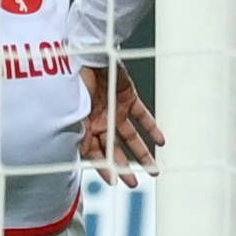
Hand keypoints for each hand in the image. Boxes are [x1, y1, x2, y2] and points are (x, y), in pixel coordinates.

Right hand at [78, 64, 165, 187]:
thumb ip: (81, 133)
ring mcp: (113, 109)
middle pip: (113, 149)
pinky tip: (161, 142)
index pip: (93, 153)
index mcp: (82, 124)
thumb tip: (87, 156)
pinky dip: (152, 128)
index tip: (114, 182)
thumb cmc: (75, 79)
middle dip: (124, 167)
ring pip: (130, 137)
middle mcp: (98, 120)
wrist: (88, 52)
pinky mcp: (127, 97)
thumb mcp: (74, 111)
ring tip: (154, 169)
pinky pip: (142, 116)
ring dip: (142, 153)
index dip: (103, 167)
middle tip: (135, 184)